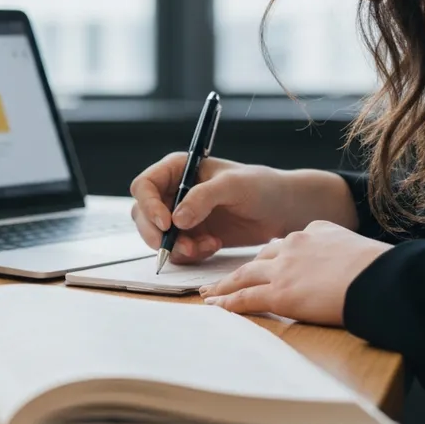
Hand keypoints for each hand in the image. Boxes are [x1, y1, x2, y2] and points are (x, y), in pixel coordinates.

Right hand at [129, 152, 291, 264]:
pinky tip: (213, 246)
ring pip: (158, 237)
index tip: (166, 224)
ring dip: (178, 247)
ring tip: (207, 245)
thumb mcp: (232, 186)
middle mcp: (173, 192)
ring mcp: (180, 216)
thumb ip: (203, 198)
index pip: (144, 186)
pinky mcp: (190, 236)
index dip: (148, 206)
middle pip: (143, 215)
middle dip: (159, 235)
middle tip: (184, 247)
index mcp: (177, 170)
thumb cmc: (260, 186)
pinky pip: (176, 251)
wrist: (281, 210)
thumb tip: (176, 219)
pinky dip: (191, 254)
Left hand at [198, 220, 390, 325]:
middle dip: (242, 269)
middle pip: (260, 257)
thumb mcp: (359, 248)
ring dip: (224, 286)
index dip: (274, 256)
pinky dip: (228, 303)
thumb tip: (344, 266)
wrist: (380, 279)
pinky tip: (216, 308)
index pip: (286, 243)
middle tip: (225, 279)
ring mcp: (284, 269)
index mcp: (314, 231)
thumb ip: (341, 252)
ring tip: (210, 294)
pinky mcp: (280, 293)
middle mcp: (294, 244)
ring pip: (244, 275)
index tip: (267, 264)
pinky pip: (246, 298)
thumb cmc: (381, 270)